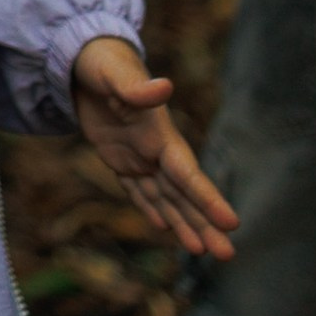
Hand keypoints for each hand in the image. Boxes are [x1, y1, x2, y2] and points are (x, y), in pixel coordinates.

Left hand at [71, 36, 238, 260]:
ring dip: (183, 224)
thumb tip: (164, 86)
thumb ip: (137, 87)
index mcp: (160, 135)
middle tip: (228, 255)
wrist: (83, 59)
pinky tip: (163, 228)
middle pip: (183, 195)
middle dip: (204, 224)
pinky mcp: (119, 158)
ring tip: (203, 252)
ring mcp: (138, 156)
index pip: (187, 174)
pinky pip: (138, 190)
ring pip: (165, 198)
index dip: (207, 199)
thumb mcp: (115, 73)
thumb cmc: (103, 64)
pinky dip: (150, 209)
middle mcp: (155, 150)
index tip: (233, 223)